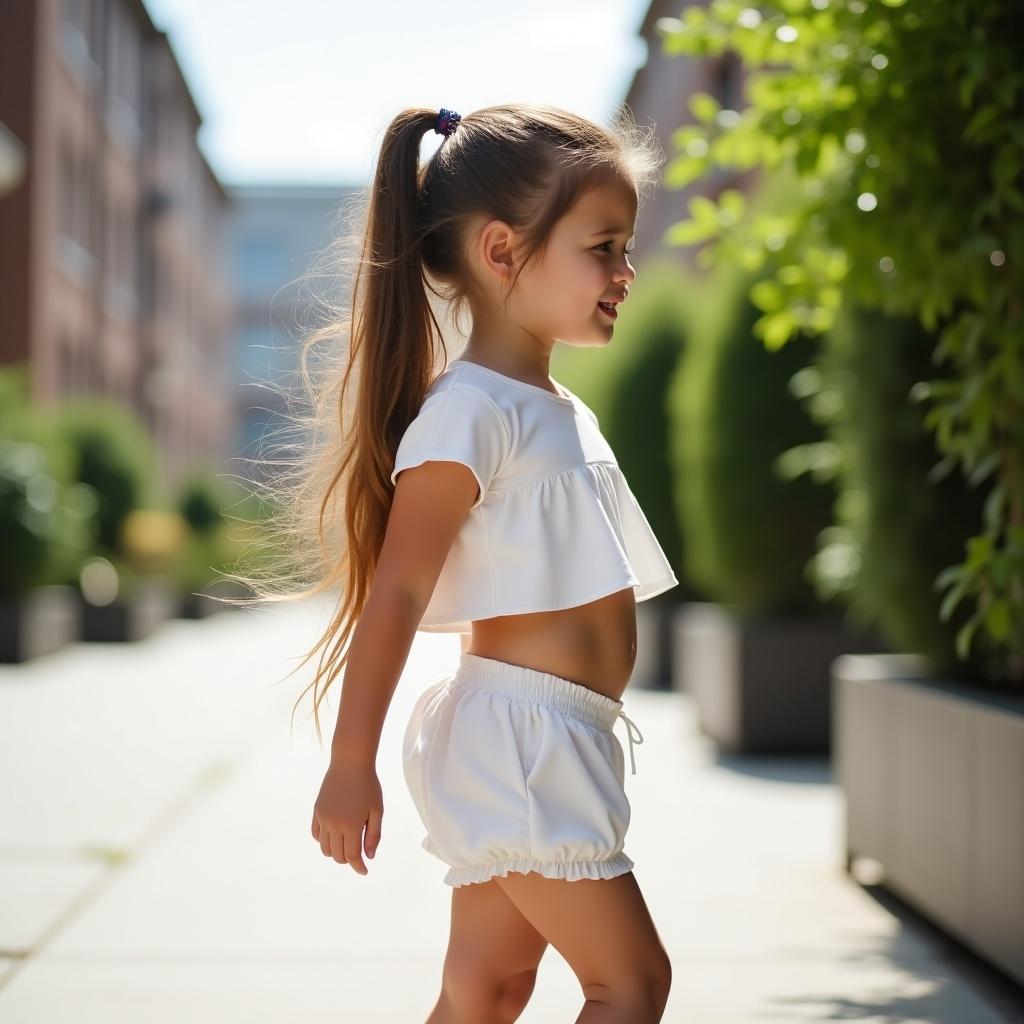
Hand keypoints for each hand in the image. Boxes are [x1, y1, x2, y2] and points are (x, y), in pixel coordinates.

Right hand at [311, 759, 382, 875]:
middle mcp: (334, 824)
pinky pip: (316, 835)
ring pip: (325, 848)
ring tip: (347, 844)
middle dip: (348, 860)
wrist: (350, 763)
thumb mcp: (377, 810)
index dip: (358, 866)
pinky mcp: (317, 811)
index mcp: (351, 825)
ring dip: (335, 852)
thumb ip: (373, 835)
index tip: (364, 870)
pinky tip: (335, 835)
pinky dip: (324, 841)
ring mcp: (323, 818)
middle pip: (337, 855)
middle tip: (358, 854)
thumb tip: (368, 857)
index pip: (352, 856)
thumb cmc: (368, 786)